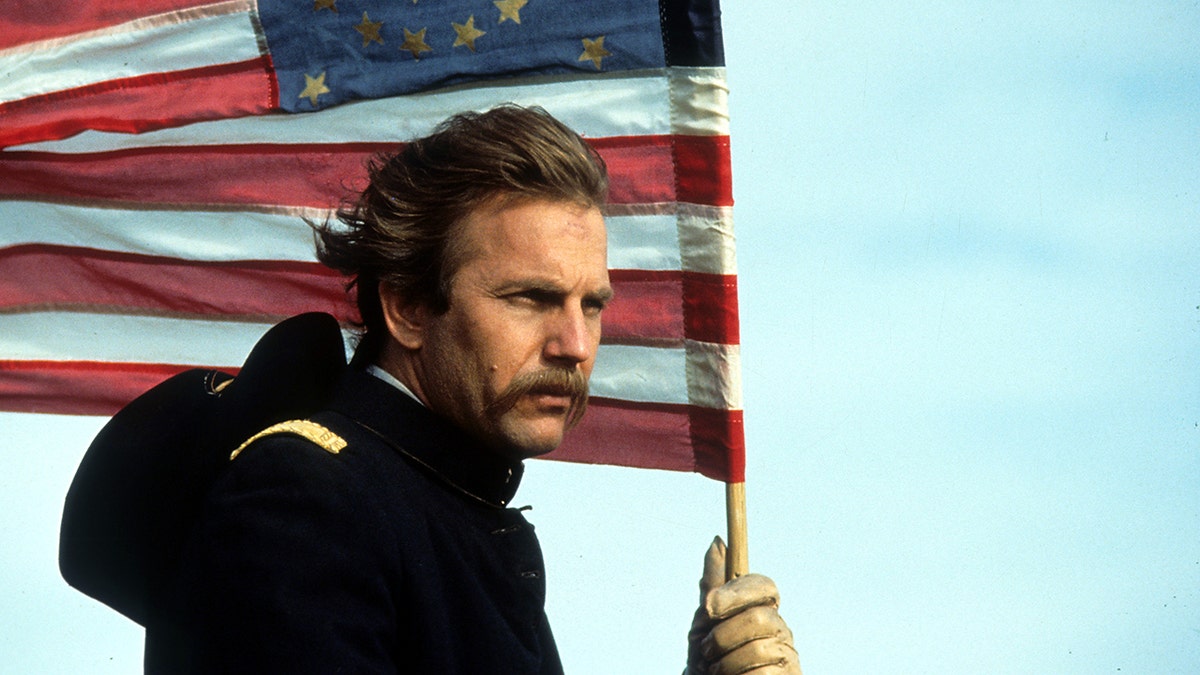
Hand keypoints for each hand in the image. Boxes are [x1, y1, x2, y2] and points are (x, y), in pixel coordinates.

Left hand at [685, 538, 800, 674]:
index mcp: (761, 610)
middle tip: (708, 650)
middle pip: (759, 618)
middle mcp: (779, 631)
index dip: (737, 592)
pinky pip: (763, 674)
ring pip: (758, 650)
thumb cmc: (709, 660)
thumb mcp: (705, 622)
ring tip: (718, 671)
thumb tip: (717, 541)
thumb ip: (713, 586)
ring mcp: (787, 657)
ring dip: (725, 664)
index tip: (709, 606)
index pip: (764, 586)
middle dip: (724, 636)